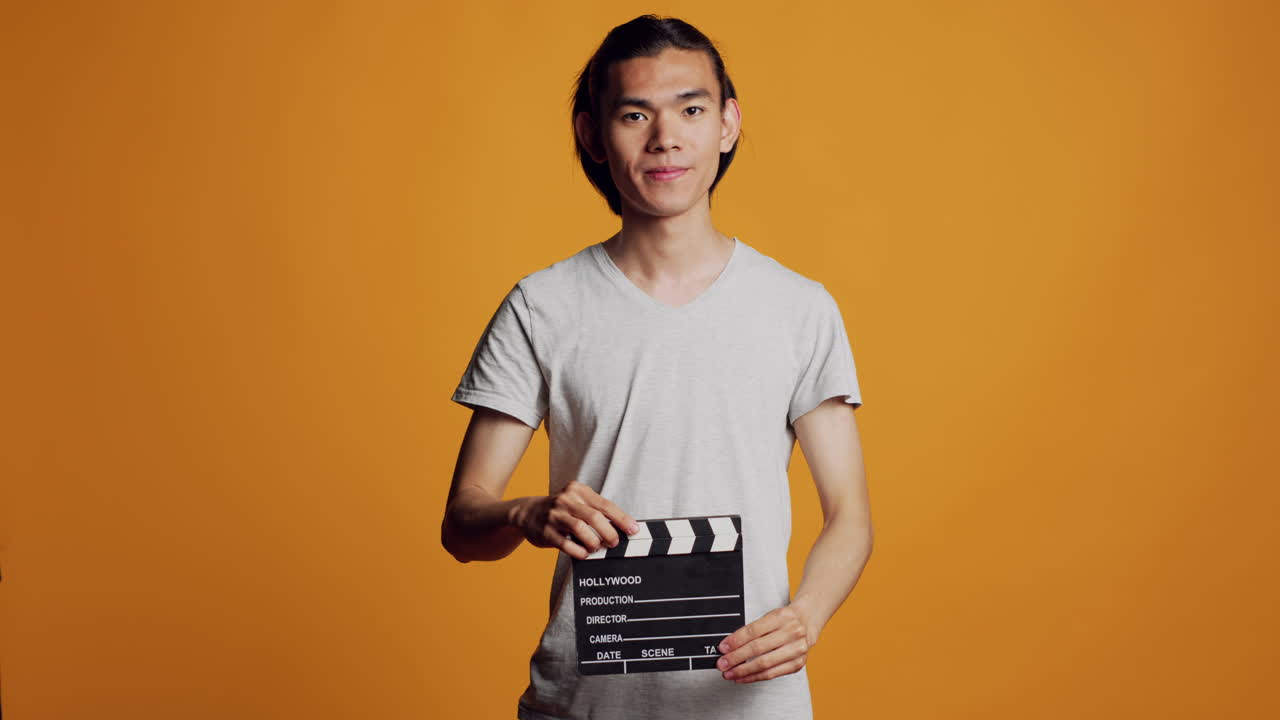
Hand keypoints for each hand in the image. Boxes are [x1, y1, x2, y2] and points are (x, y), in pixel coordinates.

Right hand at [507, 480, 640, 559]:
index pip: (605, 505)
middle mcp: (565, 500)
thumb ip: (595, 511)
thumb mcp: (576, 502)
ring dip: (594, 542)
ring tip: (597, 547)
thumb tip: (621, 528)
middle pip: (594, 517)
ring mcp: (554, 515)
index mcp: (577, 490)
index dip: (622, 519)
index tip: (633, 530)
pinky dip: (579, 551)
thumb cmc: (560, 510)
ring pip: (580, 529)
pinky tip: (584, 553)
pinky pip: (566, 543)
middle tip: (614, 542)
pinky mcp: (545, 532)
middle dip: (609, 532)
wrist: (526, 512)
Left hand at [715, 604, 817, 682]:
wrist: (806, 622)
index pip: (753, 631)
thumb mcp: (769, 617)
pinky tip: (743, 677)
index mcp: (781, 617)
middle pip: (758, 648)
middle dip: (736, 658)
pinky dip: (755, 677)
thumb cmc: (784, 620)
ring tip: (730, 674)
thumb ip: (751, 631)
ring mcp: (796, 649)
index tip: (722, 648)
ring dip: (743, 671)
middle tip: (722, 664)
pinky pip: (772, 674)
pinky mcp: (798, 664)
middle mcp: (791, 632)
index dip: (735, 641)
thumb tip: (729, 646)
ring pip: (764, 664)